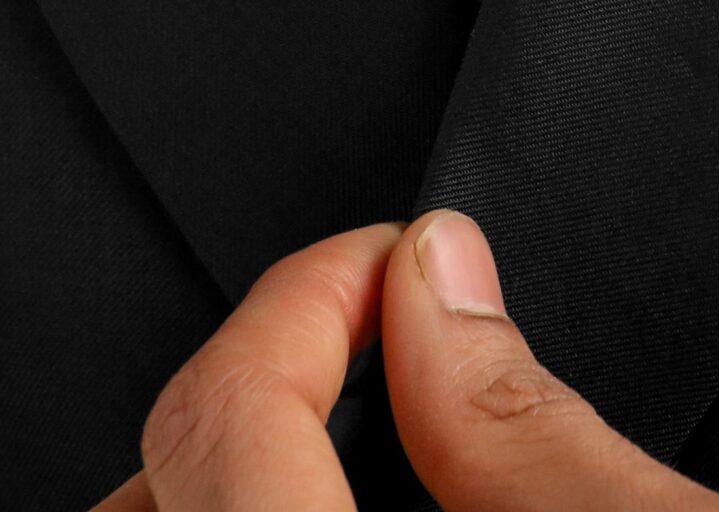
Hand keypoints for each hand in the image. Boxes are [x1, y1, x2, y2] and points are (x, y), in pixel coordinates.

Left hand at [95, 211, 718, 510]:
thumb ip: (529, 421)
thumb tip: (437, 271)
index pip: (229, 420)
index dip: (310, 296)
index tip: (395, 253)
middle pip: (167, 480)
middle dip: (258, 372)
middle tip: (380, 321)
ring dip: (237, 458)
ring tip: (360, 403)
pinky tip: (343, 493)